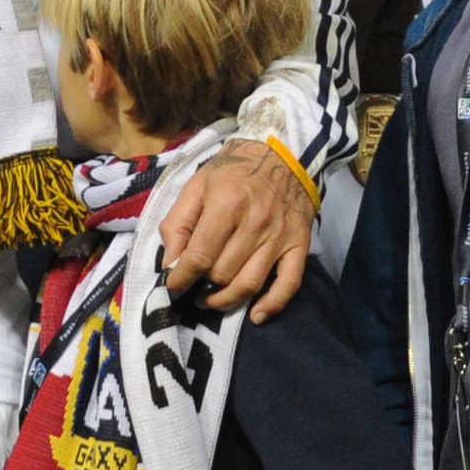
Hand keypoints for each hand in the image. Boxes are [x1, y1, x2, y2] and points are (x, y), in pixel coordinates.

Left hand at [160, 138, 314, 320]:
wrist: (283, 154)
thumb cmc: (233, 170)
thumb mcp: (196, 186)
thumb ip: (178, 223)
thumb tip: (170, 263)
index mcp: (227, 203)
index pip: (199, 255)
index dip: (181, 278)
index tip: (172, 287)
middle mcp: (256, 222)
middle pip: (223, 273)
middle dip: (202, 287)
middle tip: (192, 288)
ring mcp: (280, 236)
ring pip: (250, 284)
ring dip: (226, 301)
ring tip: (210, 300)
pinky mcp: (299, 245)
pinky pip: (289, 284)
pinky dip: (272, 305)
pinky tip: (255, 315)